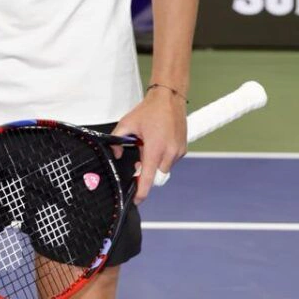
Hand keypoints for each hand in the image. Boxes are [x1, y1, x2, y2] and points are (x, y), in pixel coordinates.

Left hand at [110, 87, 186, 203]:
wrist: (169, 98)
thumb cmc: (149, 110)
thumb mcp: (126, 124)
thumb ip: (117, 141)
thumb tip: (115, 154)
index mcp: (154, 148)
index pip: (148, 176)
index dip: (142, 191)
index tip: (137, 200)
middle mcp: (169, 152)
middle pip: (156, 175)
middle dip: (146, 173)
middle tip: (137, 161)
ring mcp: (178, 151)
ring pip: (164, 169)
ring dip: (154, 163)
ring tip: (148, 145)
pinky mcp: (183, 149)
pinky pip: (171, 161)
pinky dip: (162, 157)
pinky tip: (157, 142)